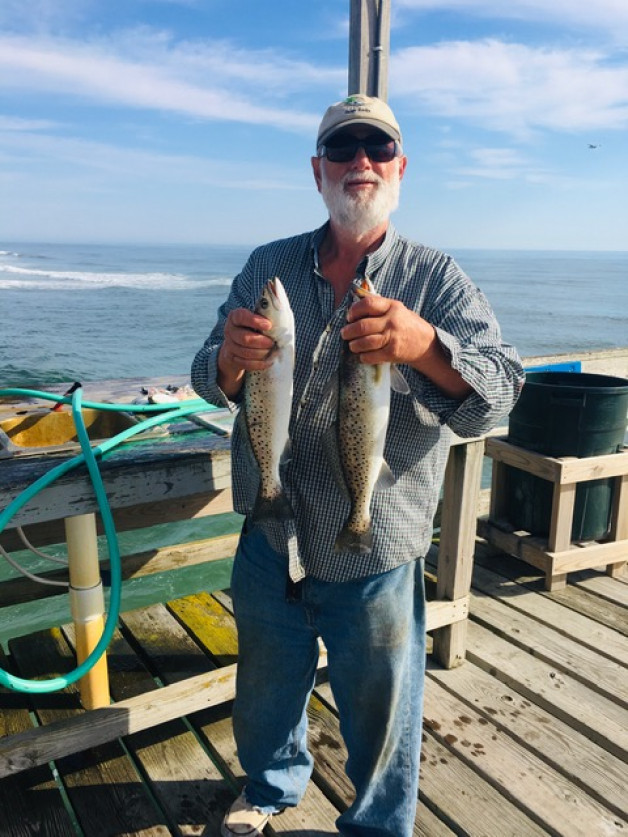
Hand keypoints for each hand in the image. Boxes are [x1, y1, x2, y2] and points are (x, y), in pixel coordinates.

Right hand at [217, 308, 274, 396]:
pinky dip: (258, 364)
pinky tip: (269, 361)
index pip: (241, 316)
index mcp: (235, 316)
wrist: (242, 346)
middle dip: (261, 341)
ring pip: (244, 352)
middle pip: (244, 338)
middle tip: (272, 343)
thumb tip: (277, 292)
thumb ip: (268, 308)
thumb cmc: (257, 328)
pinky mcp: (232, 358)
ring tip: (271, 351)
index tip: (269, 325)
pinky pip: (244, 363)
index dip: (255, 321)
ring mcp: (229, 345)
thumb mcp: (262, 317)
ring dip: (261, 353)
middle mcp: (229, 330)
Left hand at [341, 293, 472, 399]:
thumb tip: (354, 303)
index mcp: (392, 306)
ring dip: (354, 345)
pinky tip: (362, 356)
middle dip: (348, 331)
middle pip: (362, 326)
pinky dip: (363, 357)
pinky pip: (371, 356)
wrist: (426, 343)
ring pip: (365, 342)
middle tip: (345, 334)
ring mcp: (393, 337)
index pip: (367, 304)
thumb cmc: (406, 324)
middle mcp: (392, 320)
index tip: (349, 317)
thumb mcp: (396, 309)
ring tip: (352, 346)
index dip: (354, 311)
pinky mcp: (393, 353)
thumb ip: (378, 305)